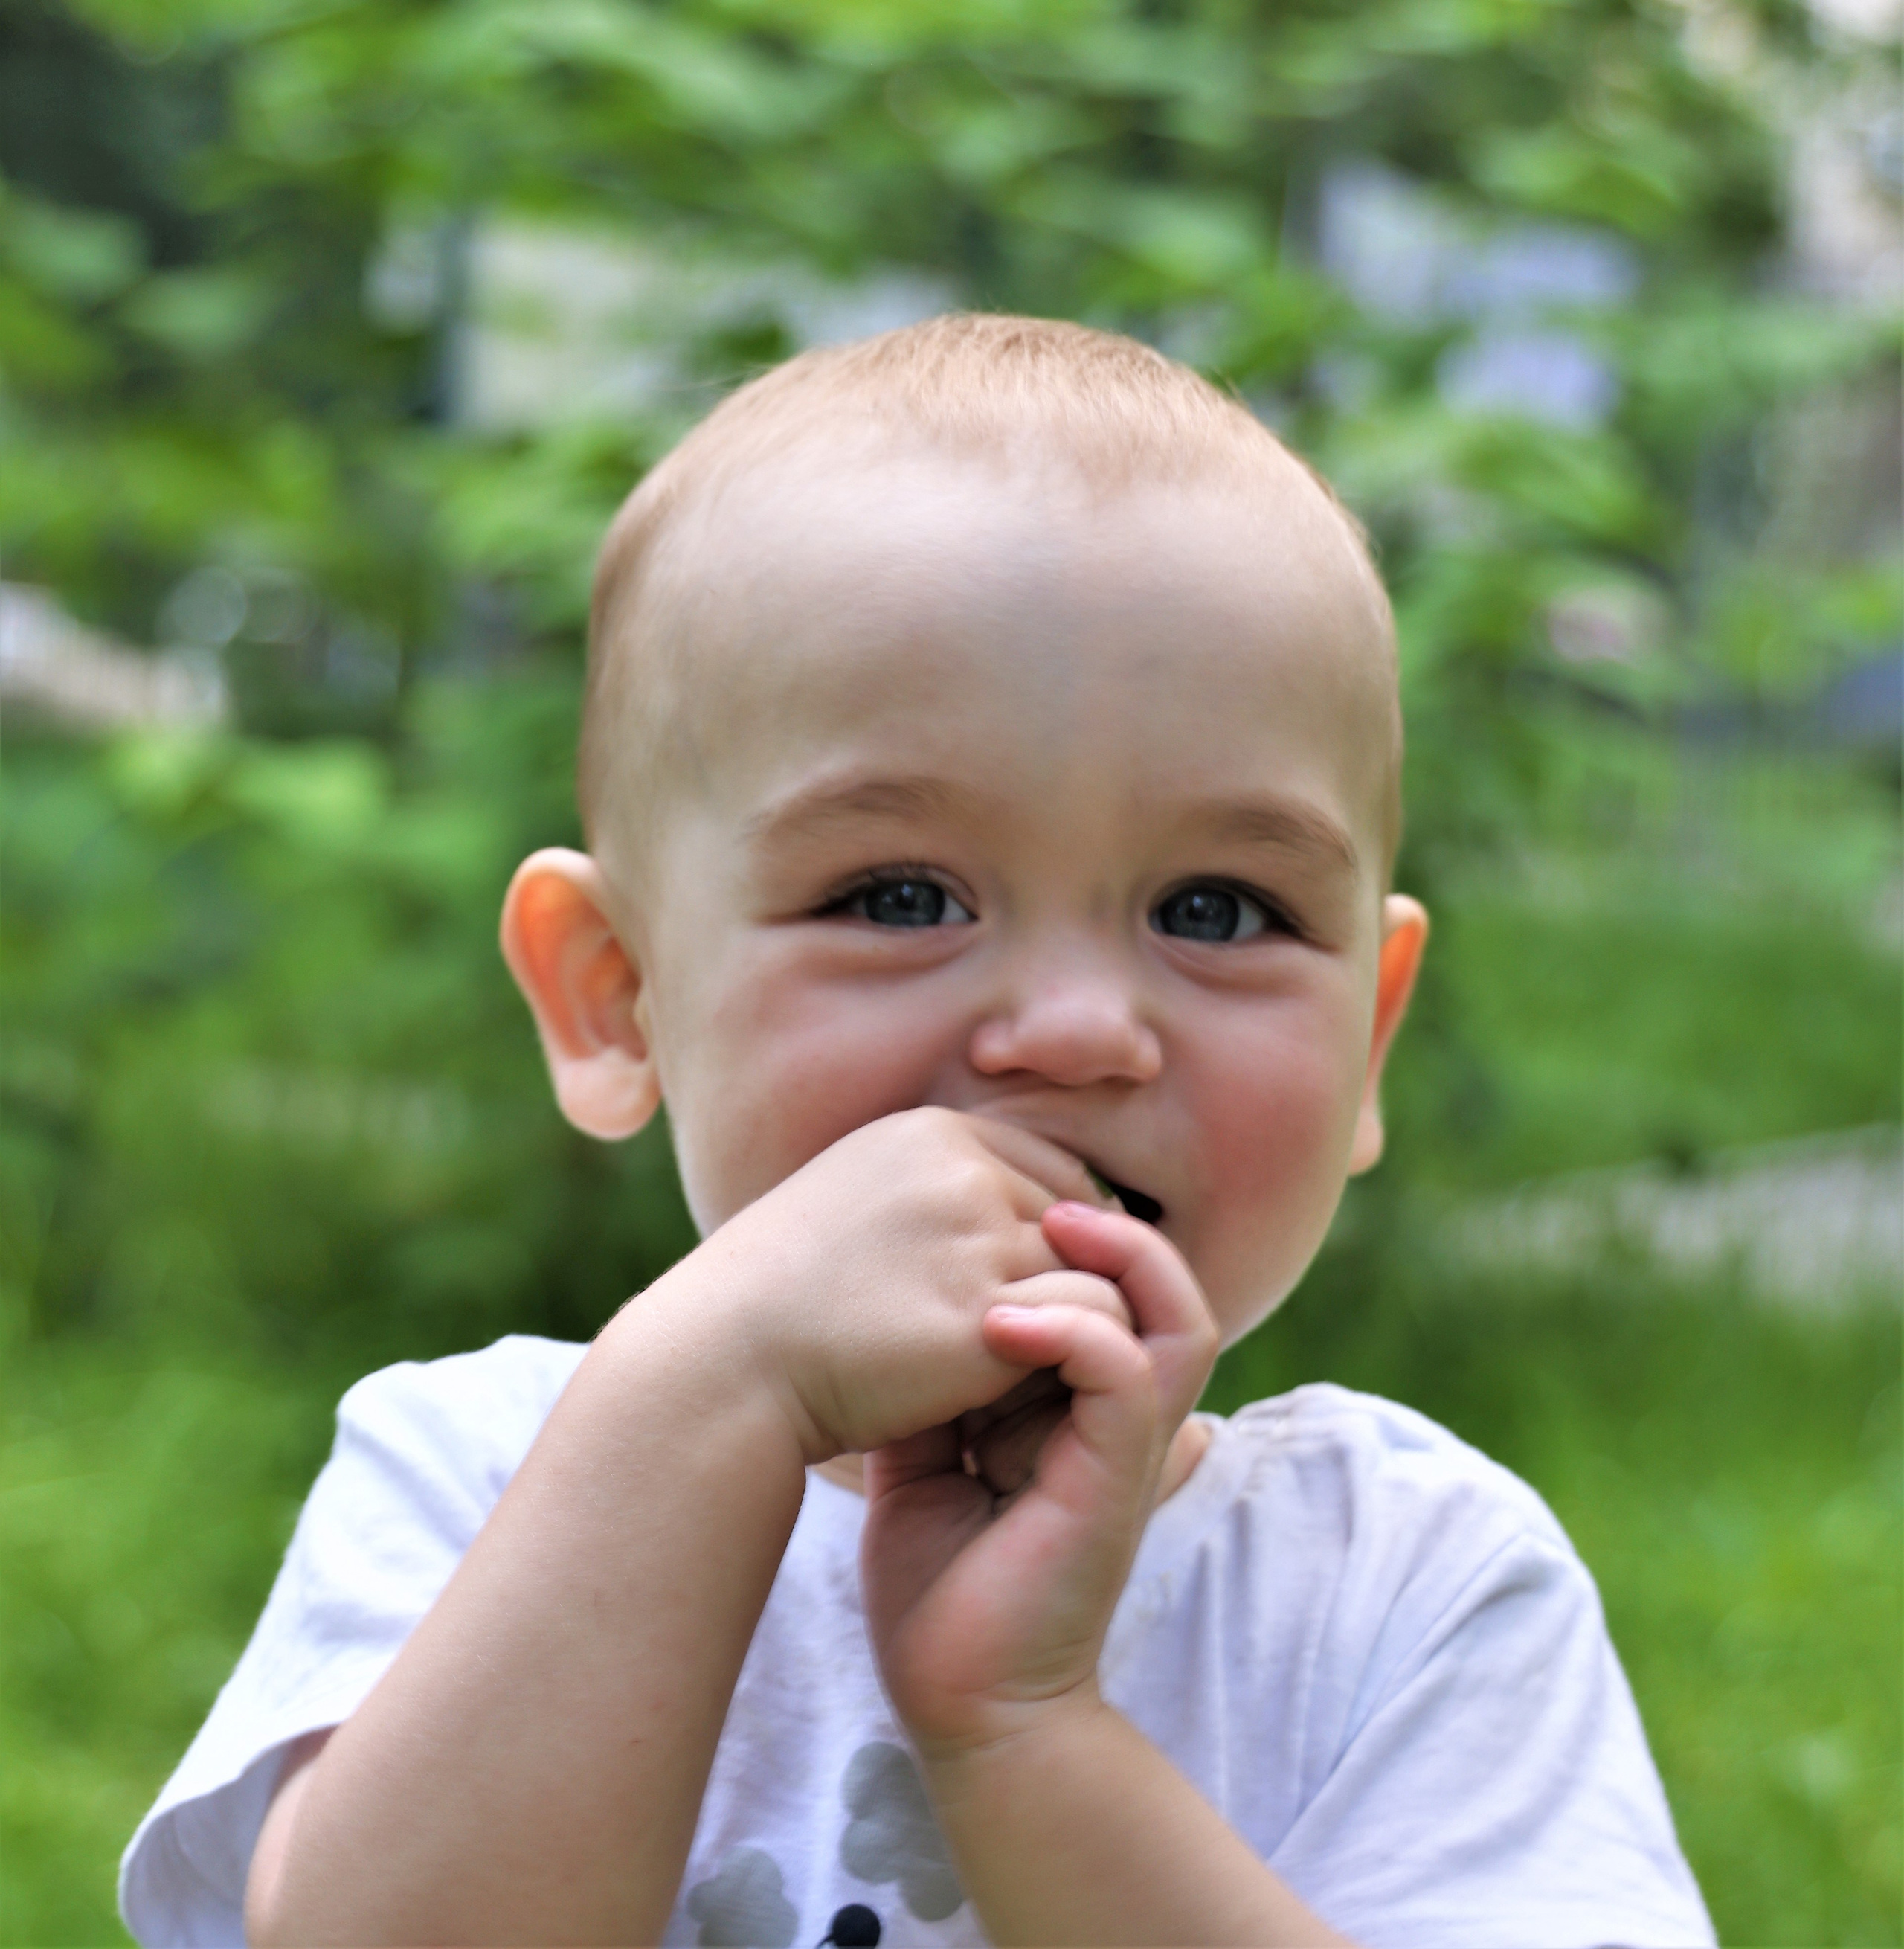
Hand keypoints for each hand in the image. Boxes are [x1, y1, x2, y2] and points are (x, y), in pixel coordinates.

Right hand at [662, 1108, 1130, 1464]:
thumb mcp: (860, 1206)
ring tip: (1023, 1372)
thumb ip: (940, 1195)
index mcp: (932, 1131)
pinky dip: (1071, 1361)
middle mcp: (962, 1170)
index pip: (1053, 1172)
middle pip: (1080, 1221)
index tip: (1029, 1294)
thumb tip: (1028, 1215)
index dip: (1055, 1239)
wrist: (719, 1368)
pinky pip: (1093, 1324)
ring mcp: (978, 1238)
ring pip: (1097, 1272)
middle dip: (1061, 1280)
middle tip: (1032, 1342)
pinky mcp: (986, 1316)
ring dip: (1066, 1325)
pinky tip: (1022, 1395)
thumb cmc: (782, 1302)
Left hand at [859, 1202, 1218, 1755]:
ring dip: (1119, 1257)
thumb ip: (930, 1374)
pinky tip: (999, 1324)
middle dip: (1107, 1221)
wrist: (959, 1699)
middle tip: (1034, 1188)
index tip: (981, 1195)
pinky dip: (1075, 1333)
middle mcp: (1118, 1413)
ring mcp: (1126, 1446)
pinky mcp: (1117, 1481)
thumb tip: (879, 1295)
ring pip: (1174, 1315)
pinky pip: (1130, 1376)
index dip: (1061, 1229)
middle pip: (1159, 1283)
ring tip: (1046, 1226)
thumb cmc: (938, 1581)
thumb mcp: (921, 1451)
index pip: (1106, 1284)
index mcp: (1078, 1400)